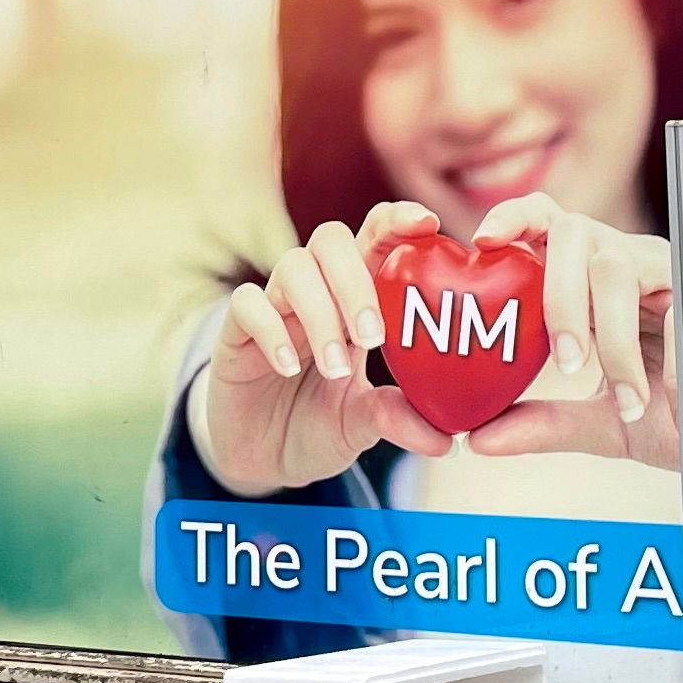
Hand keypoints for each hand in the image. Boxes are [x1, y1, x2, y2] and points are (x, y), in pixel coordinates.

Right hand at [190, 205, 455, 497]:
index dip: (397, 221)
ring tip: (336, 369)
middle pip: (331, 240)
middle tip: (374, 338)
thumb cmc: (319, 424)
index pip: (374, 238)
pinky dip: (272, 331)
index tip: (428, 224)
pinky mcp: (236, 332)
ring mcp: (273, 307)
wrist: (262, 460)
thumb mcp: (363, 425)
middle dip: (356, 280)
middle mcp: (314, 292)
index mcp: (354, 299)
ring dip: (320, 313)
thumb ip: (396, 418)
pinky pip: (248, 305)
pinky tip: (290, 368)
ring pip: (293, 268)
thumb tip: (446, 438)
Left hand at [459, 194, 679, 469]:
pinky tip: (665, 394)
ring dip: (608, 332)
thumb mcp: (601, 425)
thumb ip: (543, 425)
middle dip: (557, 292)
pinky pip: (674, 303)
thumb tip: (478, 439)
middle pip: (575, 230)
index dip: (516, 218)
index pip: (550, 226)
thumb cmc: (670, 417)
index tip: (482, 242)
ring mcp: (666, 272)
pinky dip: (660, 356)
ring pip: (615, 265)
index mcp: (592, 285)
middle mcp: (625, 266)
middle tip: (564, 362)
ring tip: (620, 394)